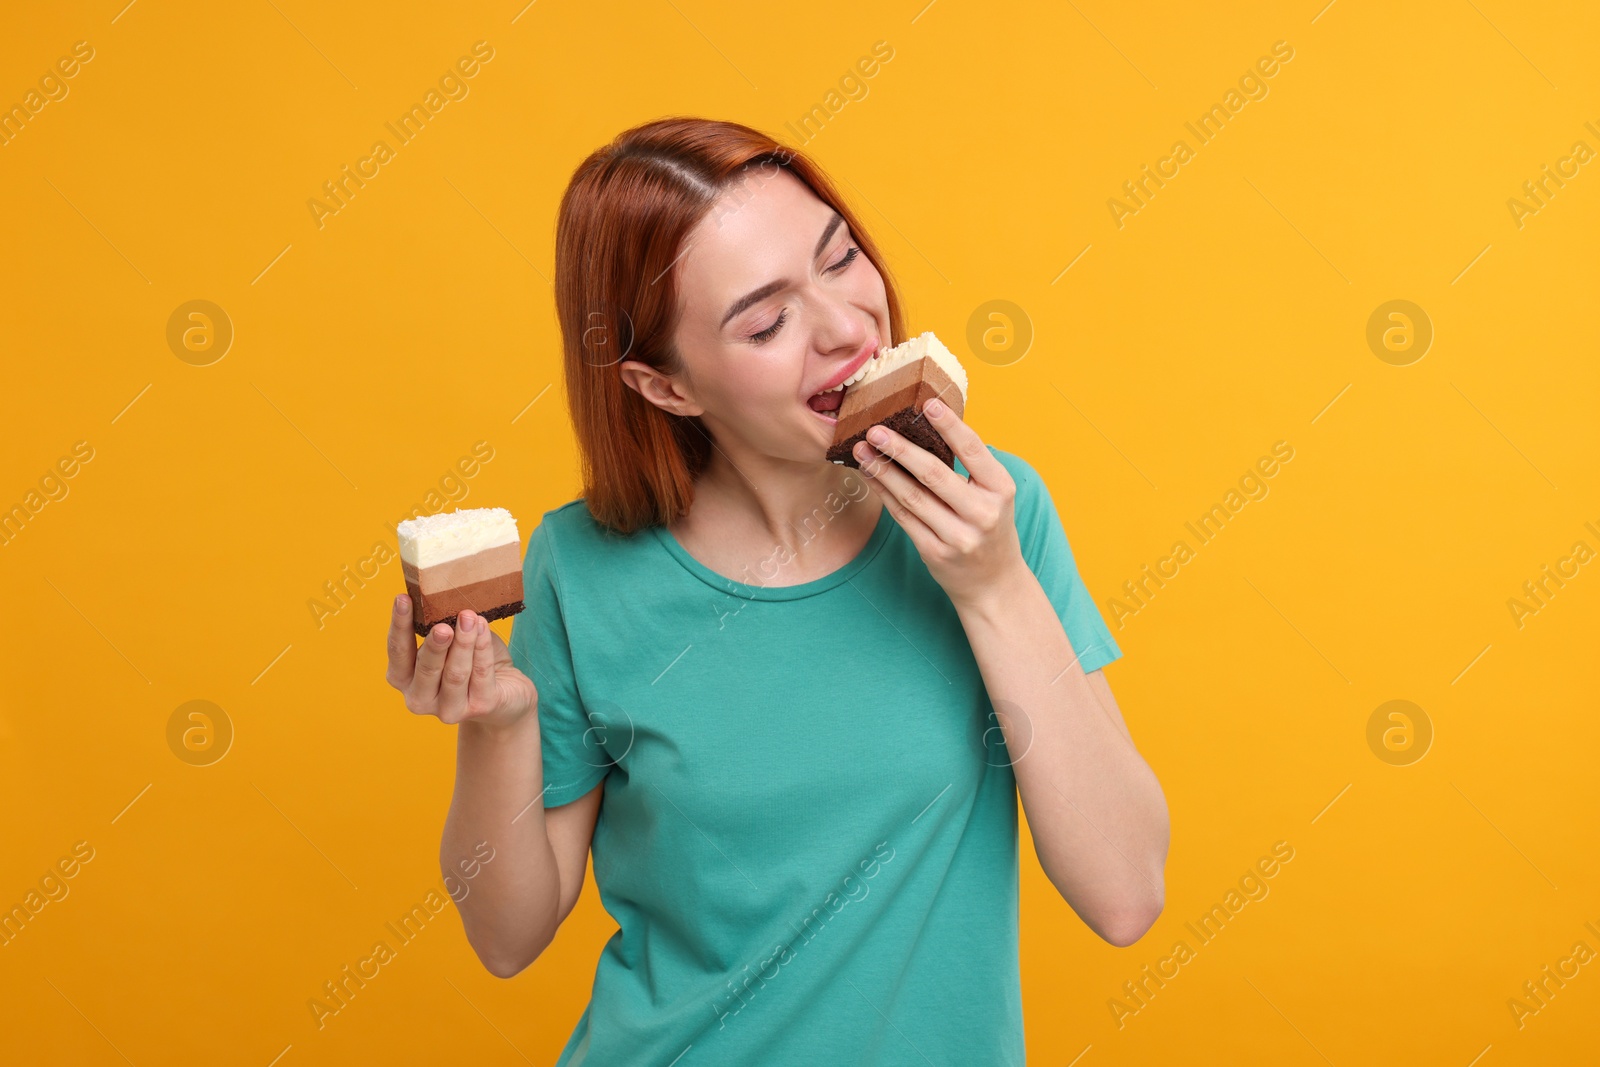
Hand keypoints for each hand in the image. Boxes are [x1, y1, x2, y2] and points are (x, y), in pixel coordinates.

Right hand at [386, 597, 536, 729]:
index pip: (398, 651)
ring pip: (455, 673)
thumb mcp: (451, 640)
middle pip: (425, 668)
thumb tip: (442, 593)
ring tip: (469, 617)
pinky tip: (483, 628)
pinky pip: (481, 674)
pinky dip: (482, 648)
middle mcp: (420, 699)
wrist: (507, 691)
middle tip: (442, 625)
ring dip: (463, 643)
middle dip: (435, 645)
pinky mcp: (480, 707)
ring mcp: (450, 709)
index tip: (403, 598)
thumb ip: (441, 624)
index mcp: (405, 679)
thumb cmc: (470, 660)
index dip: (400, 625)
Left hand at [852, 397, 1029, 608]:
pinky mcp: (935, 552)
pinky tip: (870, 476)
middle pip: (935, 474)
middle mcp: (981, 513)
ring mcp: (957, 536)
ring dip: (883, 471)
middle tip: (875, 430)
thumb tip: (926, 426)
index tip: (926, 404)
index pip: (973, 451)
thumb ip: (971, 467)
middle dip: (901, 449)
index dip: (949, 426)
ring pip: (912, 497)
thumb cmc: (990, 527)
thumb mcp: (994, 496)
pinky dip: (884, 494)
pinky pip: (903, 517)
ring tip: (862, 450)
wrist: (994, 583)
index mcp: (1000, 490)